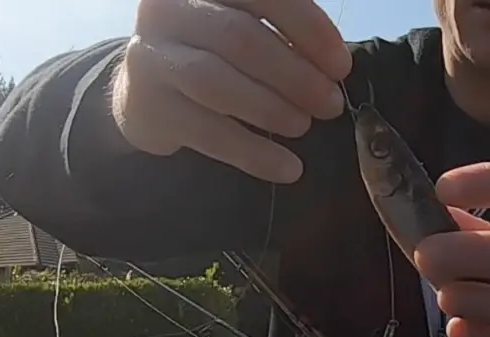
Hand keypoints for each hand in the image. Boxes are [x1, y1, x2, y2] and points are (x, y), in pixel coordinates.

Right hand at [114, 0, 351, 181]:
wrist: (149, 93)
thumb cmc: (213, 54)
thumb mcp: (246, 29)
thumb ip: (285, 35)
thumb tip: (334, 66)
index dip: (308, 29)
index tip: (341, 65)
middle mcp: (169, 11)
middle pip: (239, 38)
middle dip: (295, 75)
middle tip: (329, 104)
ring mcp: (151, 57)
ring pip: (216, 83)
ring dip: (271, 109)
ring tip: (303, 126)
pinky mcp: (148, 106)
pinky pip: (207, 132)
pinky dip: (253, 153)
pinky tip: (287, 168)